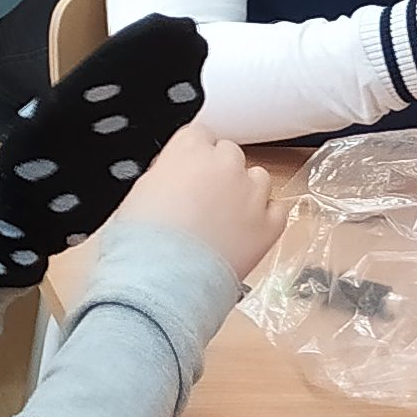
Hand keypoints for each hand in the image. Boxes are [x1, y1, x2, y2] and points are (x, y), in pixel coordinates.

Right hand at [106, 121, 280, 277]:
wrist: (163, 281)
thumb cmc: (141, 243)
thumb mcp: (140, 192)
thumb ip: (167, 173)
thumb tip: (176, 176)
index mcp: (190, 149)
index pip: (200, 135)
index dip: (192, 157)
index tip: (188, 175)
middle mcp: (225, 163)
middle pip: (230, 154)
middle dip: (219, 174)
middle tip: (203, 203)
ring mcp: (252, 193)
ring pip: (258, 178)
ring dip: (245, 193)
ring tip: (224, 221)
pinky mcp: (269, 224)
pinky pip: (276, 210)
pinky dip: (264, 219)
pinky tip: (244, 233)